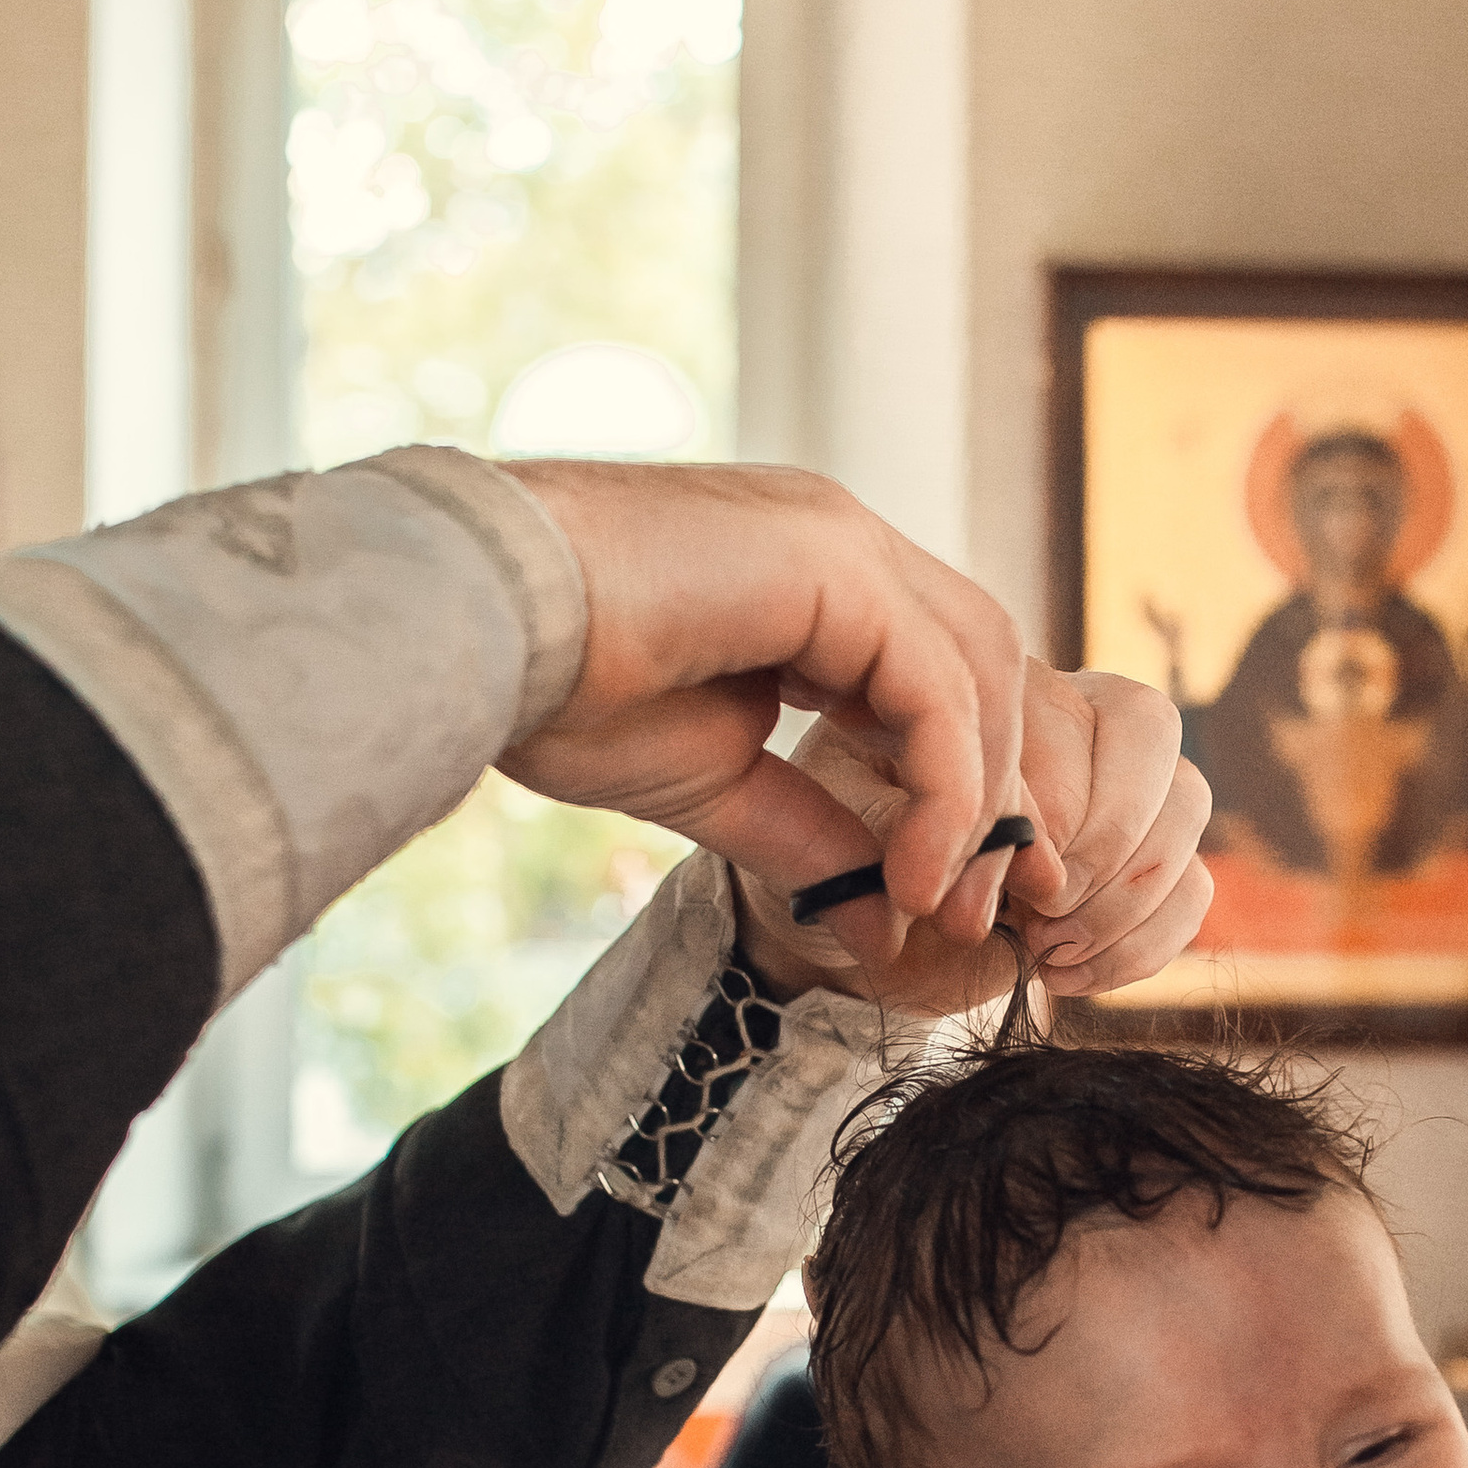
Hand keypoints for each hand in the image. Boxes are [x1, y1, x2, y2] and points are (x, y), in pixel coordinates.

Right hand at [497, 459, 1209, 1007]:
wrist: (474, 628)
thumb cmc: (557, 690)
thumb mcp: (715, 786)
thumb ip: (812, 839)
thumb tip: (888, 929)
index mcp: (815, 581)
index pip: (941, 677)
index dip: (962, 788)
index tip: (945, 897)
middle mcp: (843, 542)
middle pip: (984, 667)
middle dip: (993, 798)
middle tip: (973, 912)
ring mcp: (842, 538)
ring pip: (979, 672)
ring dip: (975, 801)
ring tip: (934, 900)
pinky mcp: (833, 560)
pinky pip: (938, 686)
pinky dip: (944, 787)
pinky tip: (909, 868)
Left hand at [730, 670, 1212, 1014]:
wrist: (855, 937)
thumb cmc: (841, 865)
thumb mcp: (844, 834)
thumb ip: (921, 833)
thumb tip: (1029, 874)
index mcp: (996, 687)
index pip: (1066, 724)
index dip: (1040, 822)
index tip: (981, 895)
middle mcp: (1070, 718)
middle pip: (1152, 737)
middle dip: (1097, 848)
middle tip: (1032, 919)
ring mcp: (1121, 789)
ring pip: (1188, 805)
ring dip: (1126, 900)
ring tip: (1046, 951)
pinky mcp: (1142, 862)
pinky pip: (1194, 886)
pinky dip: (1146, 943)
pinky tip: (1069, 974)